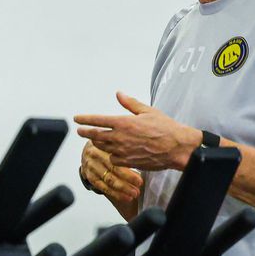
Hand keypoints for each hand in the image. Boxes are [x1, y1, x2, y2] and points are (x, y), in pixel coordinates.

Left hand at [74, 91, 200, 170]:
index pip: (97, 120)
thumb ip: (130, 103)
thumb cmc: (165, 127)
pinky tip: (113, 153)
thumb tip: (119, 94)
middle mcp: (120, 137)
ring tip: (95, 140)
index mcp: (123, 122)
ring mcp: (123, 151)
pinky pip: (113, 160)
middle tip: (80, 131)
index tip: (77, 119)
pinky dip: (111, 155)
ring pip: (103, 148)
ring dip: (97, 143)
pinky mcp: (129, 162)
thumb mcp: (147, 110)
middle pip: (95, 135)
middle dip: (85, 132)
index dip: (84, 119)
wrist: (177, 147)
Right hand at [80, 140, 142, 203]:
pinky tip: (125, 197)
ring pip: (108, 180)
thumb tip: (143, 161)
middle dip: (126, 181)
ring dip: (122, 189)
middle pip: (112, 171)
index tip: (140, 180)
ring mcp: (91, 167)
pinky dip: (115, 194)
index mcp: (103, 145)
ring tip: (134, 194)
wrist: (88, 150)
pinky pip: (103, 187)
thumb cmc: (106, 146)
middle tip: (138, 188)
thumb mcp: (113, 142)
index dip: (128, 172)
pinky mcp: (90, 177)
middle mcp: (95, 156)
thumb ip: (124, 150)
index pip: (116, 160)